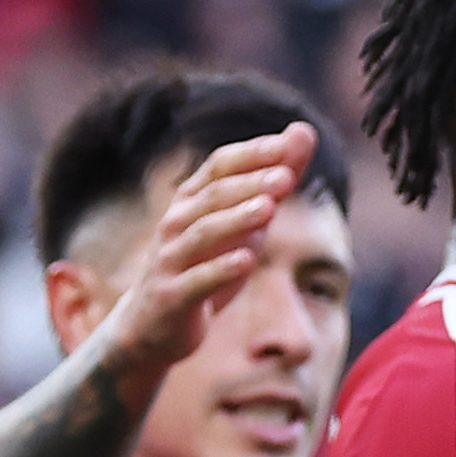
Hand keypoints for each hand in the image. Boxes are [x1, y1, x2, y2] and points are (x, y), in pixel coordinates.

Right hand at [100, 125, 312, 373]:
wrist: (152, 325)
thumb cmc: (205, 262)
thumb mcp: (244, 221)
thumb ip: (274, 179)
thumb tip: (304, 131)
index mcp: (192, 199)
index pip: (219, 165)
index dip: (252, 153)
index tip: (288, 144)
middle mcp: (176, 223)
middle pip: (213, 196)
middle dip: (250, 184)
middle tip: (286, 177)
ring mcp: (170, 260)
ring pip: (203, 234)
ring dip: (237, 219)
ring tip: (270, 208)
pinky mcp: (172, 296)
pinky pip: (196, 281)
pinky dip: (220, 269)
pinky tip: (247, 260)